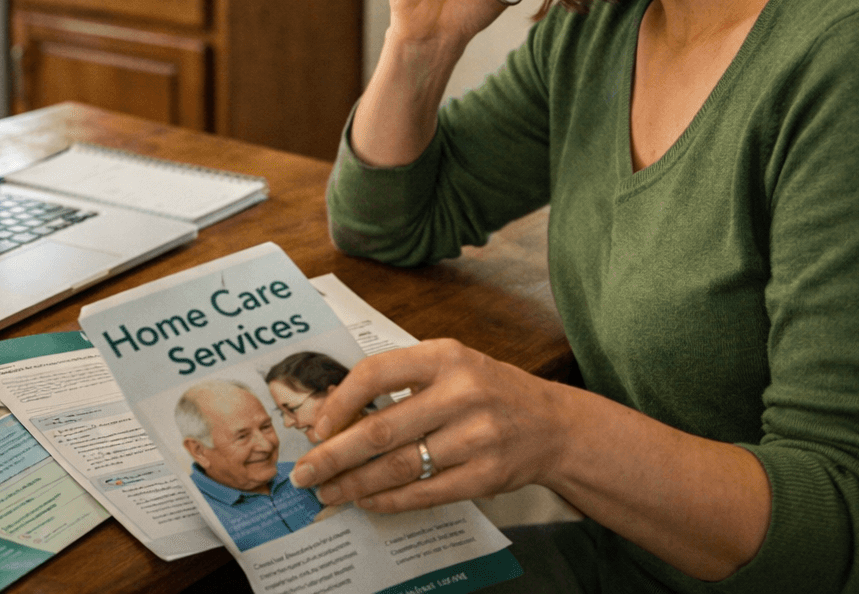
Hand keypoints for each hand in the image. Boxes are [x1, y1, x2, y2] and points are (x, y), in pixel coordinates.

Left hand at [288, 339, 566, 512]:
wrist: (554, 424)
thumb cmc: (488, 390)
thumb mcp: (449, 366)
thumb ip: (400, 380)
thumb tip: (337, 412)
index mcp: (445, 356)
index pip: (376, 373)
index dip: (338, 403)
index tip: (316, 427)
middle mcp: (461, 394)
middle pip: (380, 431)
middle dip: (333, 456)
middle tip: (304, 473)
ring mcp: (476, 437)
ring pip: (398, 467)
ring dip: (355, 484)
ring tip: (329, 492)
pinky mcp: (486, 476)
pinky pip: (424, 493)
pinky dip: (389, 501)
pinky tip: (367, 502)